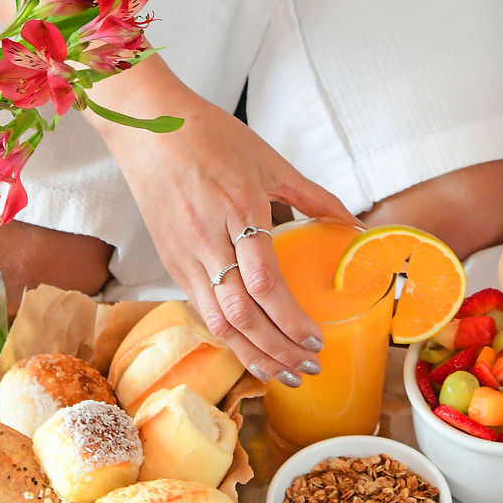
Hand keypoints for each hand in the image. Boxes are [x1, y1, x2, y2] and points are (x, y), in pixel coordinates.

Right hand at [93, 62, 359, 382]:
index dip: (291, 320)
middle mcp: (208, 240)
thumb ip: (313, 195)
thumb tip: (354, 223)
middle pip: (242, 314)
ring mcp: (185, 255)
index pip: (265, 284)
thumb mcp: (269, 160)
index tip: (317, 340)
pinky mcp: (171, 261)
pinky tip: (249, 349)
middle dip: (277, 349)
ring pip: (217, 321)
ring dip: (252, 353)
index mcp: (239, 210)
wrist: (148, 128)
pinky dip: (227, 336)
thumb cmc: (209, 136)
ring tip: (282, 374)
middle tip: (308, 369)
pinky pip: (201, 308)